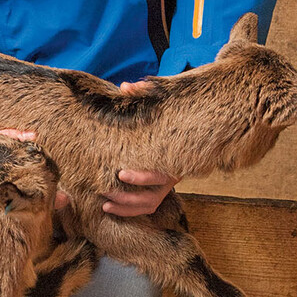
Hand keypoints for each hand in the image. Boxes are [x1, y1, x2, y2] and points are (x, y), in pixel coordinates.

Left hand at [107, 76, 178, 215]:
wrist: (192, 127)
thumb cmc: (170, 115)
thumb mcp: (160, 103)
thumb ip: (144, 94)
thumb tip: (125, 86)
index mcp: (174, 155)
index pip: (162, 174)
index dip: (142, 177)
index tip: (120, 173)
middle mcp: (173, 173)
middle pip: (154, 196)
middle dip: (129, 198)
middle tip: (106, 191)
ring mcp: (168, 184)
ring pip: (151, 205)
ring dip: (127, 208)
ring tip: (105, 205)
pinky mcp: (161, 189)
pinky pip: (148, 206)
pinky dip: (130, 210)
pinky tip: (111, 208)